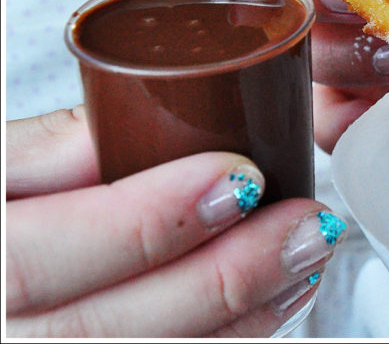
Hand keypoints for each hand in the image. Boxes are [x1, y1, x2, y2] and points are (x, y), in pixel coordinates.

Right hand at [6, 108, 348, 336]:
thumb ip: (52, 150)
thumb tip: (154, 117)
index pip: (31, 262)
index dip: (142, 224)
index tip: (239, 177)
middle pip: (101, 332)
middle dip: (220, 278)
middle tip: (305, 225)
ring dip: (240, 318)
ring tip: (308, 257)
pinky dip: (227, 340)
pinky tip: (278, 303)